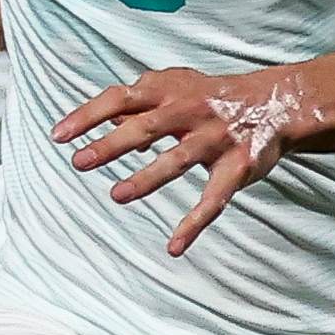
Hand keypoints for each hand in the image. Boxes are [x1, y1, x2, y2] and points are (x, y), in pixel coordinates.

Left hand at [54, 64, 318, 255]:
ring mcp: (215, 139)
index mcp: (169, 91)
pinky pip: (214, 199)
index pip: (121, 98)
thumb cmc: (213, 96)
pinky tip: (173, 247)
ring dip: (147, 178)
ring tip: (117, 195)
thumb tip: (102, 117)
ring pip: (178, 160)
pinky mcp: (238, 166)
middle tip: (79, 163)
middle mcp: (190, 111)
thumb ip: (140, 101)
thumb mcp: (176, 87)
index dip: (89, 115)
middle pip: (146, 126)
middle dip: (112, 144)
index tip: (58, 135)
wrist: (276, 102)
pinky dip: (194, 224)